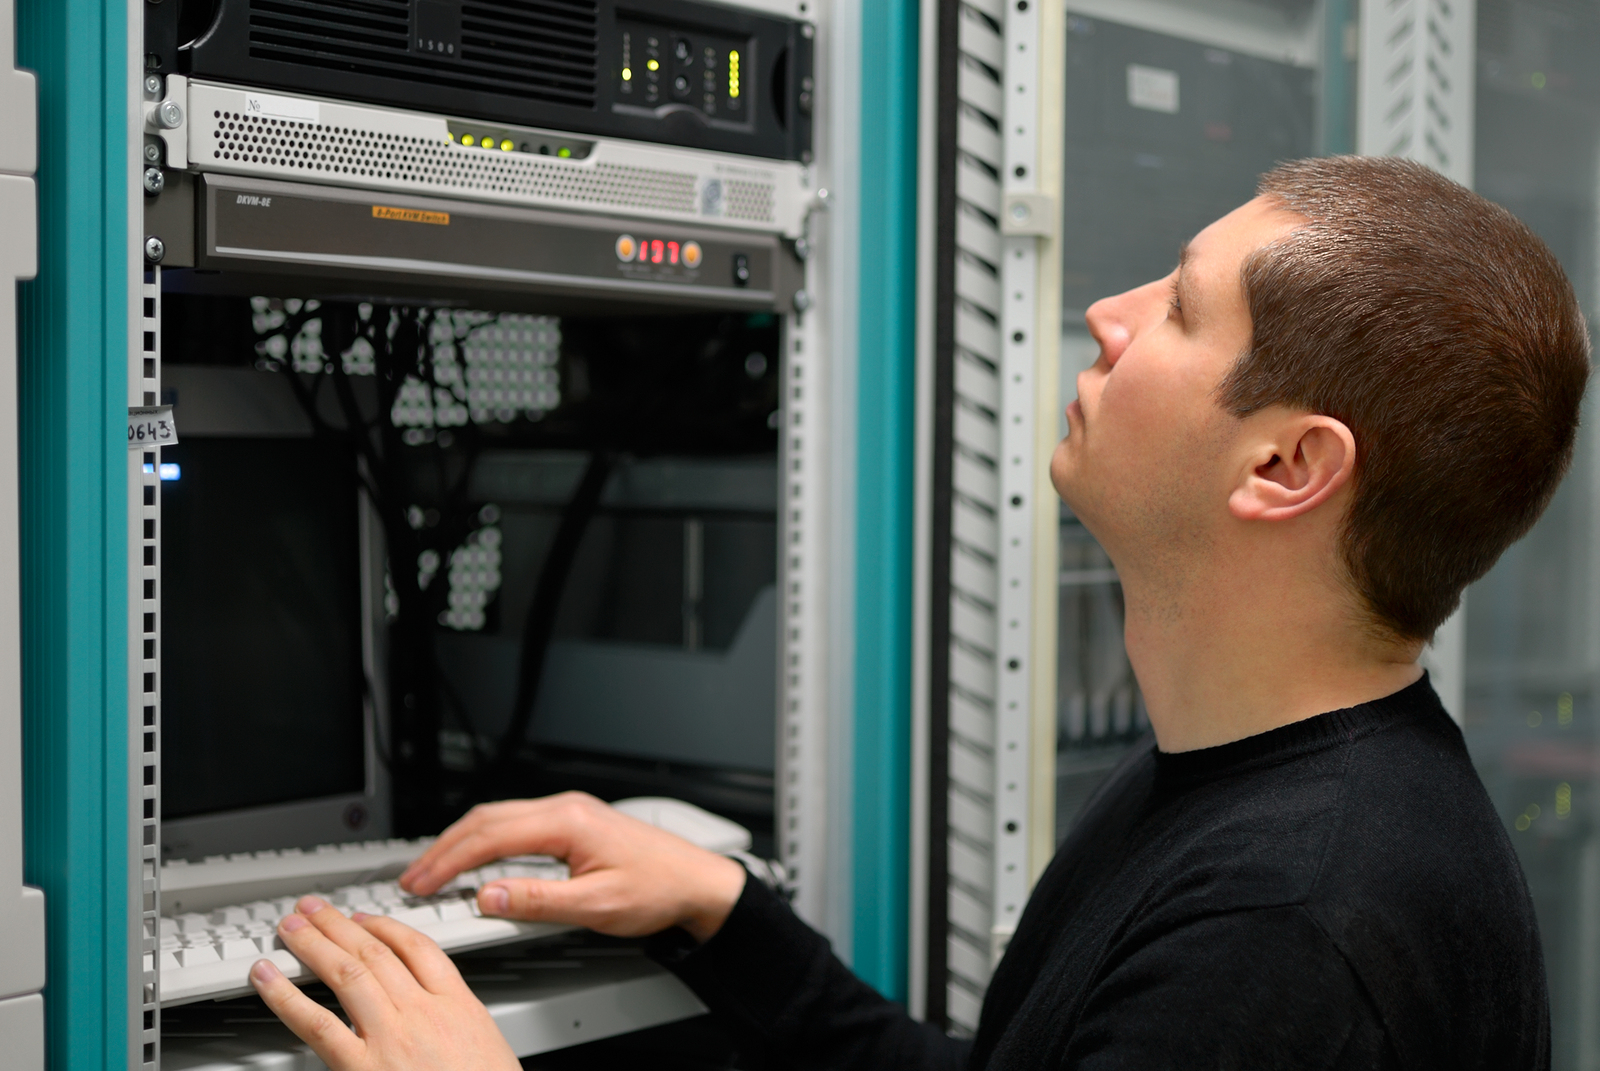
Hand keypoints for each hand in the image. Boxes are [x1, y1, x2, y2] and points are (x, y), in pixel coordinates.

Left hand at [249, 895, 518, 1070]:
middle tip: (315, 910)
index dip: (386, 927)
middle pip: (376, 951)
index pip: (418, 949)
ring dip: (314, 944)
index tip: (366, 919)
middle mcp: (423, 1013)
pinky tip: (269, 978)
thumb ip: (458, 1025)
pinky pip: (318, 1024)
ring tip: (292, 927)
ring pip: (347, 973)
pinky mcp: (363, 1067)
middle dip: (340, 925)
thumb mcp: (489, 1048)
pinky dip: (287, 996)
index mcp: (458, 1007)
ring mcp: (391, 1037)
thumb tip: (439, 1021)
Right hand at [399, 791, 746, 942]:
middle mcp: (565, 807)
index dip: (448, 861)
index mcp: (567, 821)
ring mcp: (569, 811)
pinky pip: (516, 823)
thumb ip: (537, 900)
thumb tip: (486, 896)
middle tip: (413, 878)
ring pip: (499, 817)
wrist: (696, 881)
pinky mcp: (574, 822)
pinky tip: (474, 857)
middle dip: (444, 848)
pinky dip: (485, 839)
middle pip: (487, 819)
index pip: (490, 836)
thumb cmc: (657, 889)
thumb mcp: (595, 906)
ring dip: (461, 842)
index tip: (421, 883)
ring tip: (433, 869)